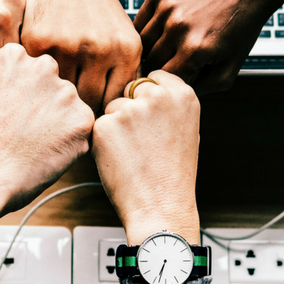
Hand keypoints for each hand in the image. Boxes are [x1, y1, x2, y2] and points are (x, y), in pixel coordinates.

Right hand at [0, 44, 92, 283]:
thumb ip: (2, 81)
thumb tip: (12, 78)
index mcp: (12, 56)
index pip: (36, 63)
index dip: (30, 92)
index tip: (22, 110)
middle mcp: (41, 68)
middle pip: (57, 83)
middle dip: (48, 107)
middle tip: (27, 133)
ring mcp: (64, 93)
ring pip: (72, 107)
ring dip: (59, 126)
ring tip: (33, 147)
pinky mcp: (80, 122)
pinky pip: (85, 131)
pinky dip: (71, 145)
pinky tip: (47, 155)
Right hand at [21, 0, 141, 112]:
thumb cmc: (98, 9)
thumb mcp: (123, 37)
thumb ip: (123, 74)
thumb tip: (117, 117)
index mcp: (126, 51)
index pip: (114, 102)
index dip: (103, 113)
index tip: (92, 113)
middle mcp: (100, 50)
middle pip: (89, 103)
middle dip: (79, 109)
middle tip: (70, 110)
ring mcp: (68, 46)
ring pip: (61, 94)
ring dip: (56, 97)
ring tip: (53, 97)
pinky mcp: (39, 42)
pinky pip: (38, 76)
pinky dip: (38, 79)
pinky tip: (38, 78)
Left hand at [92, 71, 201, 243]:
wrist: (161, 206)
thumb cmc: (173, 174)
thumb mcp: (185, 129)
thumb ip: (168, 104)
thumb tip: (145, 88)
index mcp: (183, 94)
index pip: (154, 76)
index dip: (148, 96)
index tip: (151, 116)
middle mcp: (158, 96)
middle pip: (131, 89)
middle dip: (131, 108)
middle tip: (142, 141)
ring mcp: (130, 109)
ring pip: (112, 107)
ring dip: (116, 125)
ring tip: (134, 153)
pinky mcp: (106, 125)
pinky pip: (98, 125)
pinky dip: (104, 141)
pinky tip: (120, 159)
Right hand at [134, 0, 277, 93]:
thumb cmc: (241, 27)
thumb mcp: (231, 68)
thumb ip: (203, 88)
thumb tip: (174, 94)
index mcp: (195, 50)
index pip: (164, 81)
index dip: (169, 85)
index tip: (175, 81)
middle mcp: (177, 27)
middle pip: (150, 63)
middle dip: (159, 68)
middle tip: (171, 67)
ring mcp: (166, 7)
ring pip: (141, 43)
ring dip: (151, 50)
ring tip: (167, 50)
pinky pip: (140, 21)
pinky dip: (147, 30)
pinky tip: (162, 32)